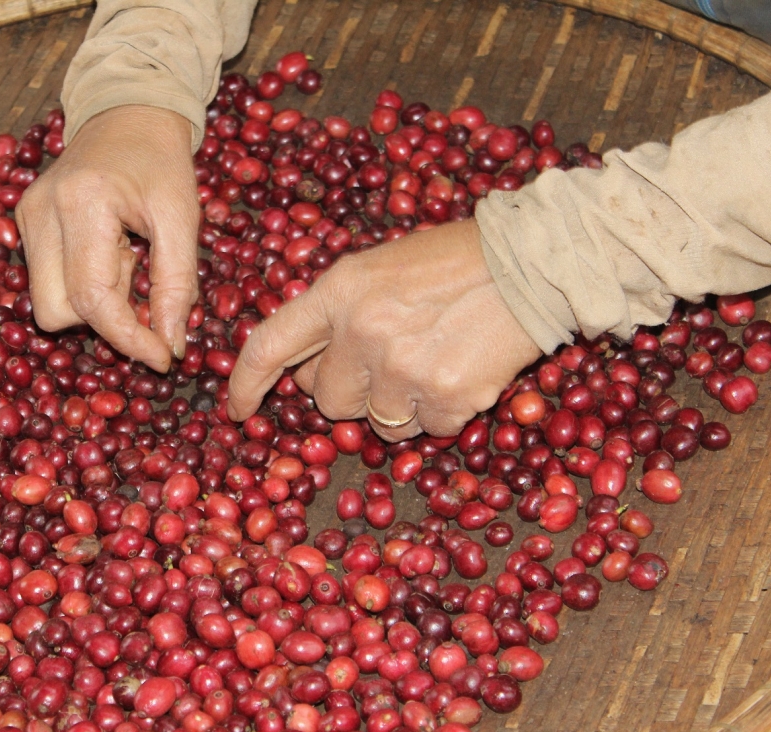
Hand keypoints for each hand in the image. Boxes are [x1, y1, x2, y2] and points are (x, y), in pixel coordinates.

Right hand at [17, 105, 200, 372]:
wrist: (128, 112)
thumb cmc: (162, 162)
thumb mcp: (183, 218)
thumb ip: (178, 285)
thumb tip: (171, 346)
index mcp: (83, 204)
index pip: (93, 299)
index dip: (129, 339)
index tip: (163, 357)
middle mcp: (40, 212)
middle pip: (56, 311)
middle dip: (105, 319)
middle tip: (142, 284)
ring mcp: (24, 217)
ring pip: (47, 304)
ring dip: (93, 303)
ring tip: (125, 261)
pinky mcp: (22, 222)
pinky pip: (47, 283)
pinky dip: (82, 285)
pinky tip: (107, 254)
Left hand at [227, 219, 542, 440]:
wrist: (532, 264)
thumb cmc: (453, 261)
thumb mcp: (378, 268)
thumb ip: (337, 312)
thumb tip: (308, 369)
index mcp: (339, 290)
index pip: (269, 346)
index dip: (246, 383)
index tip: (239, 409)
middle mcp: (362, 330)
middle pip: (327, 399)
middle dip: (351, 391)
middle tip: (388, 362)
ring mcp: (402, 367)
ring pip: (376, 421)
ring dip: (398, 405)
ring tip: (432, 360)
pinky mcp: (445, 397)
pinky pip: (426, 430)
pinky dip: (441, 411)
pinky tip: (461, 371)